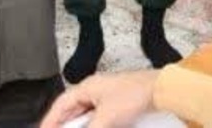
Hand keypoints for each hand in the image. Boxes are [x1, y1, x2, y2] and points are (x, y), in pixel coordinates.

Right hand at [40, 70, 158, 127]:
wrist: (161, 90)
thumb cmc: (134, 96)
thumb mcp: (106, 118)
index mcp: (87, 87)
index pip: (61, 104)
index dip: (50, 120)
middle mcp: (94, 89)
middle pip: (71, 109)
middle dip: (63, 124)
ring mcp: (106, 96)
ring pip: (84, 114)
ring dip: (78, 125)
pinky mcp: (117, 103)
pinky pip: (97, 116)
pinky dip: (92, 124)